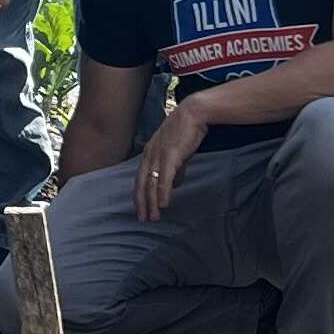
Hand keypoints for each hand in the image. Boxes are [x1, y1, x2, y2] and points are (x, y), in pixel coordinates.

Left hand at [132, 94, 210, 221]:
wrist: (193, 114)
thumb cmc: (186, 132)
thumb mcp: (176, 152)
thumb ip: (174, 169)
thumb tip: (175, 185)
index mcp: (149, 153)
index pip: (140, 178)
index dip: (140, 195)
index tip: (141, 209)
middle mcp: (149, 155)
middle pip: (142, 184)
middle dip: (142, 203)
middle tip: (143, 219)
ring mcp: (158, 155)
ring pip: (151, 184)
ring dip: (152, 203)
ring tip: (153, 217)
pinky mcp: (170, 155)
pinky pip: (164, 178)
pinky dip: (162, 193)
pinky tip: (163, 205)